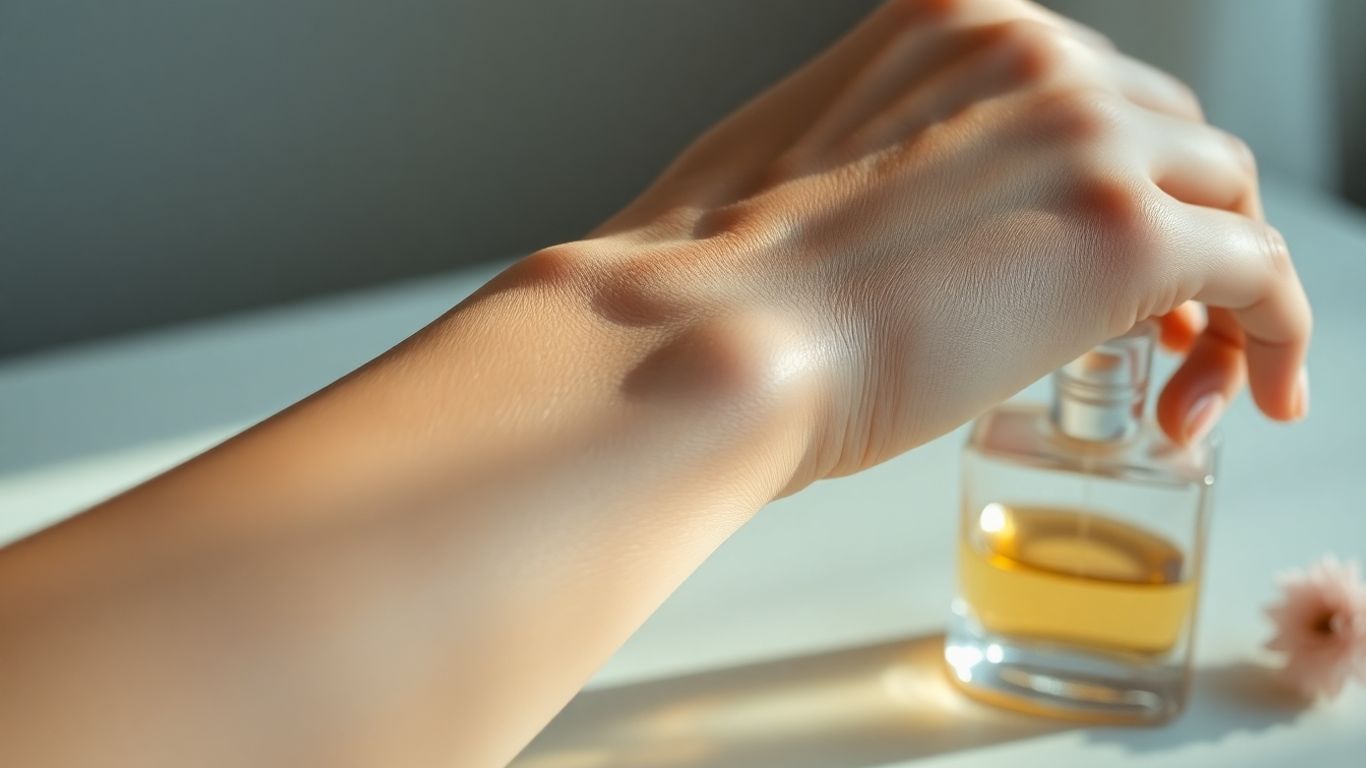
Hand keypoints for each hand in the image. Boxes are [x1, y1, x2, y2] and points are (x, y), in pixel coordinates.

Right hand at [565, 0, 1309, 484]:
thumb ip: (885, 160)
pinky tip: (1245, 400)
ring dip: (1223, 295)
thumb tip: (908, 226)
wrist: (699, 338)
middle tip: (1151, 335)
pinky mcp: (1127, 235)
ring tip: (1191, 389)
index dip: (1111, 180)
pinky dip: (1269, 337)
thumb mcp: (795, 167)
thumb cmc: (714, 285)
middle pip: (1168, 138)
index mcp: (952, 30)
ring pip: (1225, 198)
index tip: (1099, 259)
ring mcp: (1089, 136)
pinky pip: (1259, 276)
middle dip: (1171, 235)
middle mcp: (1034, 56)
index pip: (1087, 95)